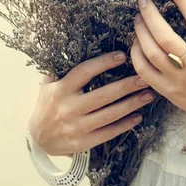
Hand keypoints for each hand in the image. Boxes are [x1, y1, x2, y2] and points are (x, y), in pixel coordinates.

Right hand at [27, 52, 154, 155]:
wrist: (38, 140)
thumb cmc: (48, 106)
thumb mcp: (48, 85)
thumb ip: (60, 68)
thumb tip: (76, 43)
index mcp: (60, 90)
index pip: (84, 72)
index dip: (103, 63)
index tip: (121, 56)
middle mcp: (68, 108)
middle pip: (102, 95)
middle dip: (126, 86)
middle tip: (144, 78)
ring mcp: (76, 127)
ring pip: (108, 115)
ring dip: (131, 105)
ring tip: (148, 96)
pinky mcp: (83, 143)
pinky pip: (107, 133)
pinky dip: (124, 125)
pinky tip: (138, 117)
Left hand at [130, 0, 185, 130]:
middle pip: (165, 36)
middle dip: (150, 15)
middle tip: (143, 1)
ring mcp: (178, 79)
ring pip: (152, 53)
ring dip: (140, 32)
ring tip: (137, 18)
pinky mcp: (166, 90)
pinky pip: (144, 71)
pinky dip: (136, 54)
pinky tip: (136, 42)